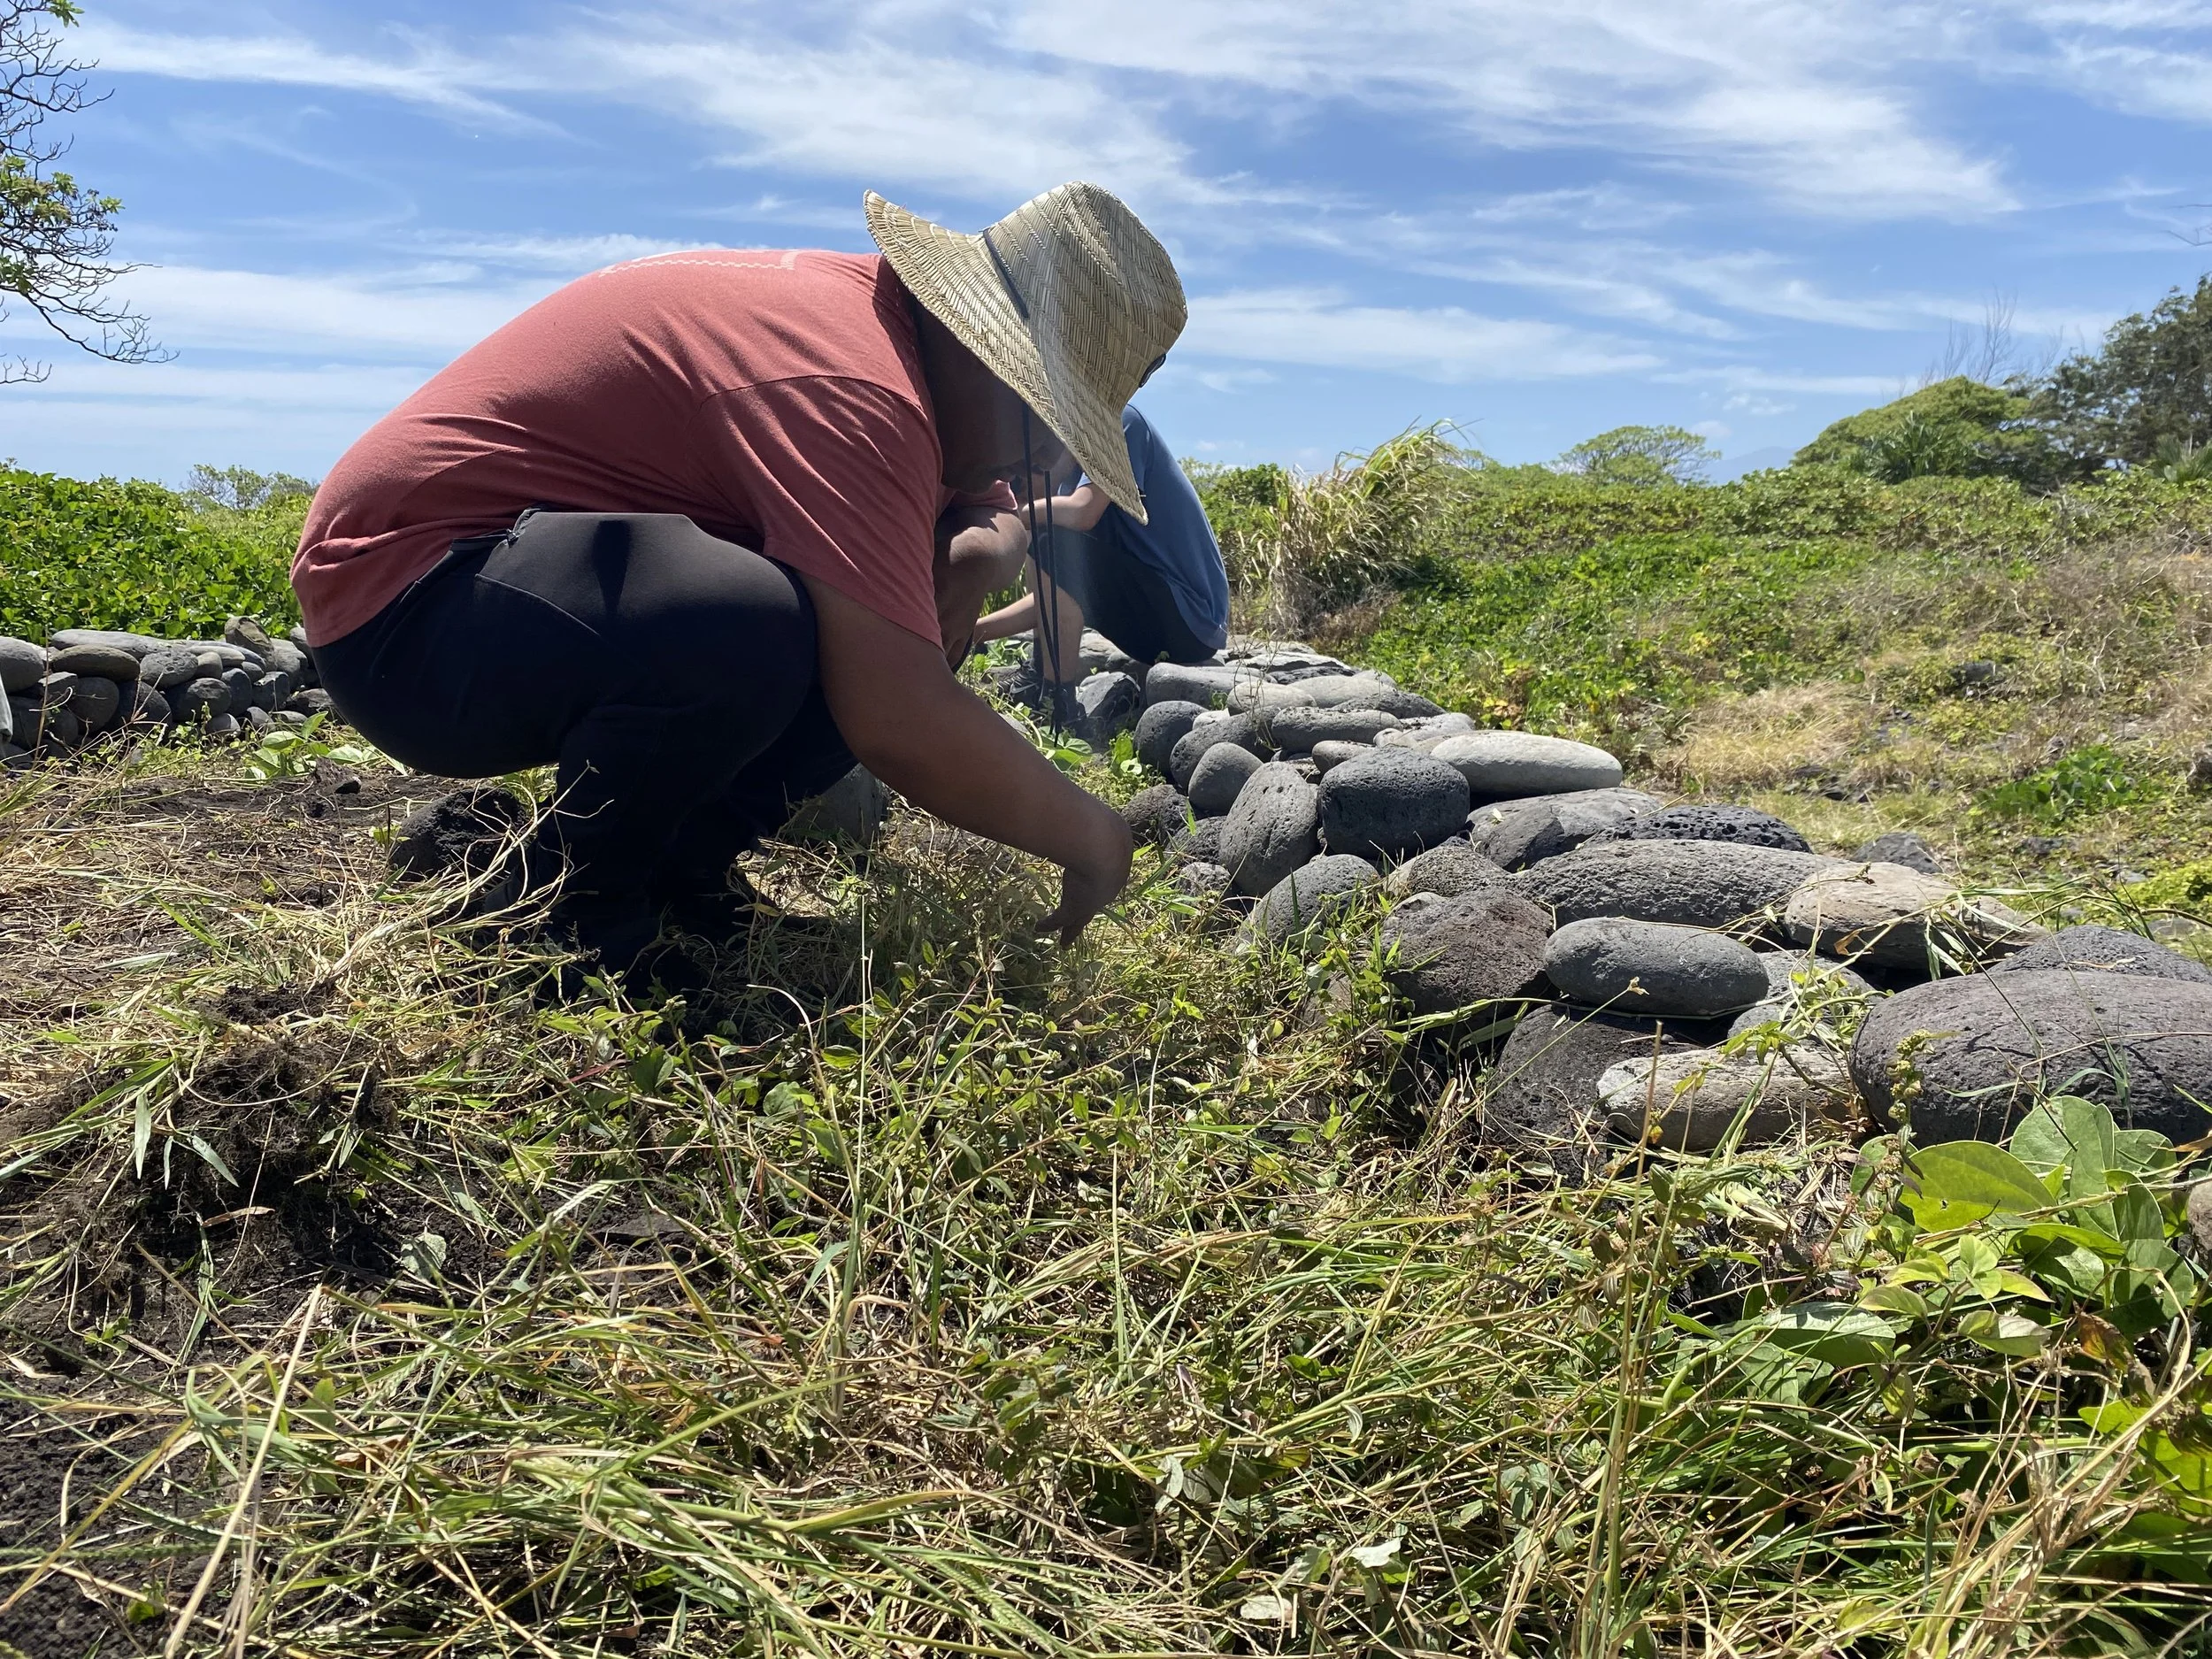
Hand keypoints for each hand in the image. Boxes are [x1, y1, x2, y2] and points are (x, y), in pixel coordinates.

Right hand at [1038, 800, 1131, 944]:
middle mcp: (1106, 889)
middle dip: (1085, 914)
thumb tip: (1075, 797)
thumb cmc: (1097, 827)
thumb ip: (1080, 812)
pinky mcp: (1076, 909)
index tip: (1092, 886)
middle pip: (1092, 906)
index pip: (1103, 877)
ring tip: (1065, 940)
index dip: (1095, 881)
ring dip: (1070, 928)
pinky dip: (1051, 925)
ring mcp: (1092, 901)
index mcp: (1113, 866)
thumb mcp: (1092, 819)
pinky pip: (1061, 921)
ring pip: (1078, 918)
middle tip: (1082, 923)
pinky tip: (1039, 928)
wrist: (1104, 847)